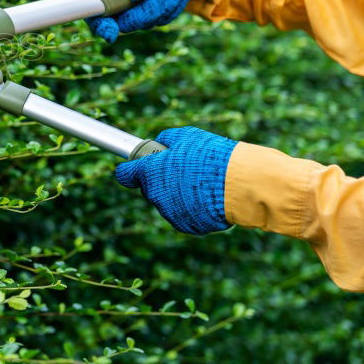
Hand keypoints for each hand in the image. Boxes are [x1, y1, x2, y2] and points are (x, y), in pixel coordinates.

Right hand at [87, 0, 196, 42]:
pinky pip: (166, 15)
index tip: (110, 31)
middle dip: (150, 10)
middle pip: (127, 23)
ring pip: (151, 21)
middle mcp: (117, 3)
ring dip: (170, 2)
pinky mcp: (155, 10)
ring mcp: (136, 9)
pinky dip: (179, 0)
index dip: (100, 26)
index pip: (95, 14)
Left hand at [115, 126, 236, 234]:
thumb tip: (160, 144)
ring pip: (168, 203)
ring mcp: (170, 213)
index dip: (130, 171)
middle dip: (161, 181)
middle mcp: (155, 195)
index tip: (133, 170)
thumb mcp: (186, 136)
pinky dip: (193, 209)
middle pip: (150, 189)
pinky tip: (209, 198)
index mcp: (149, 172)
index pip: (125, 175)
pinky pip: (185, 216)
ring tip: (202, 184)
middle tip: (183, 172)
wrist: (238, 183)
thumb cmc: (211, 156)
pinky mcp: (187, 226)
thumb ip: (167, 140)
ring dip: (178, 196)